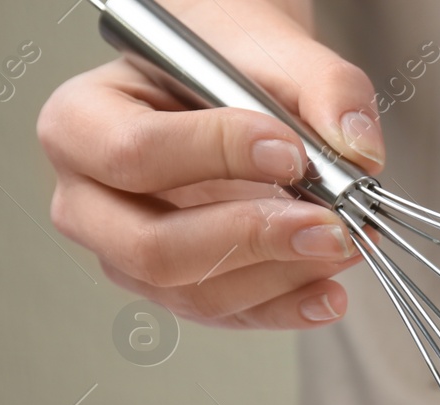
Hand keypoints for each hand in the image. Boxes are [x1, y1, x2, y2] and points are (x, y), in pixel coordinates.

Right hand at [37, 0, 383, 328]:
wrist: (237, 91)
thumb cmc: (231, 65)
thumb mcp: (276, 53)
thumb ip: (325, 89)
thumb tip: (358, 148)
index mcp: (82, 122)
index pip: (135, 152)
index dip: (216, 155)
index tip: (290, 150)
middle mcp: (90, 199)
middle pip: (151, 247)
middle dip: (250, 239)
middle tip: (326, 224)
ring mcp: (128, 254)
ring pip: (193, 292)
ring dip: (279, 276)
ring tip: (342, 245)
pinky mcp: (178, 290)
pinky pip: (229, 316)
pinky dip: (287, 309)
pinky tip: (330, 294)